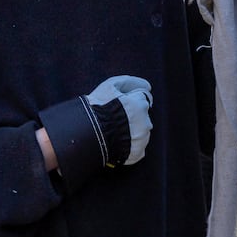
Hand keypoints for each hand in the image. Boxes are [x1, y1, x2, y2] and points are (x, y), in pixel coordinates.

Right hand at [39, 75, 153, 187]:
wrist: (89, 134)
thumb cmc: (98, 107)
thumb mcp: (110, 86)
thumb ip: (130, 82)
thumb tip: (147, 86)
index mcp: (141, 105)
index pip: (143, 98)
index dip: (130, 99)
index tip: (119, 103)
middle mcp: (146, 123)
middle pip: (142, 116)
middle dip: (132, 115)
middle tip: (114, 118)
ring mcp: (142, 139)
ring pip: (140, 132)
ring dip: (131, 130)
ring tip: (113, 131)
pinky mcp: (137, 153)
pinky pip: (136, 147)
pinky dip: (129, 145)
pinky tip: (116, 141)